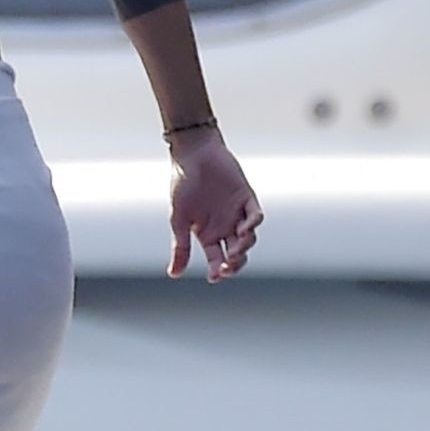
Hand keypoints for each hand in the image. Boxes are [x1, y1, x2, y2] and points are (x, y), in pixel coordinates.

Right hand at [168, 131, 263, 281]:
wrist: (193, 154)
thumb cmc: (182, 185)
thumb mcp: (178, 220)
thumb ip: (180, 246)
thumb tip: (173, 274)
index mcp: (207, 234)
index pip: (216, 259)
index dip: (218, 271)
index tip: (215, 276)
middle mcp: (224, 226)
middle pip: (236, 253)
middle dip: (235, 264)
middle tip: (228, 266)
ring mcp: (237, 213)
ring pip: (247, 238)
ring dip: (243, 247)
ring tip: (235, 250)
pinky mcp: (247, 198)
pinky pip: (255, 215)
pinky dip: (252, 224)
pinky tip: (243, 230)